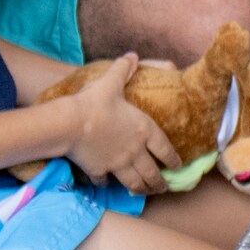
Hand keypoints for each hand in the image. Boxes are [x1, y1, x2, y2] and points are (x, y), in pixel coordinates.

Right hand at [60, 54, 177, 192]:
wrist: (71, 123)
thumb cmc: (95, 102)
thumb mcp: (112, 82)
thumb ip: (123, 69)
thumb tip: (132, 56)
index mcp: (144, 130)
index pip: (165, 149)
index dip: (173, 159)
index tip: (178, 167)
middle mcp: (135, 150)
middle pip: (152, 172)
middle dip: (160, 183)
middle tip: (164, 188)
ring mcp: (118, 163)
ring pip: (134, 182)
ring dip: (142, 189)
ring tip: (145, 193)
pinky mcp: (100, 171)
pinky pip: (106, 181)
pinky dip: (108, 184)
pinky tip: (107, 184)